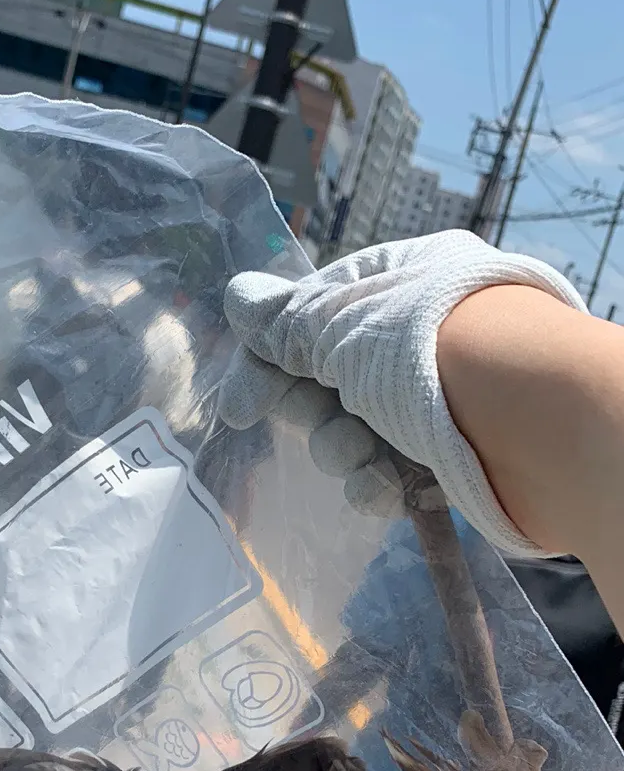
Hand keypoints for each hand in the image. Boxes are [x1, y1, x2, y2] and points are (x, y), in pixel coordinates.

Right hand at [218, 230, 585, 555]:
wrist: (533, 421)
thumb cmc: (431, 353)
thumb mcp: (341, 327)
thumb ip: (283, 324)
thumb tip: (237, 298)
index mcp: (392, 283)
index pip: (305, 319)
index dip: (266, 364)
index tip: (240, 409)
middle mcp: (411, 339)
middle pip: (322, 384)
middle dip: (311, 413)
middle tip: (322, 419)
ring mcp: (427, 400)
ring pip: (347, 436)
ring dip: (341, 451)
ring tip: (363, 454)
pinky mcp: (442, 459)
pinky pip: (383, 476)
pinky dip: (374, 485)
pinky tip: (384, 488)